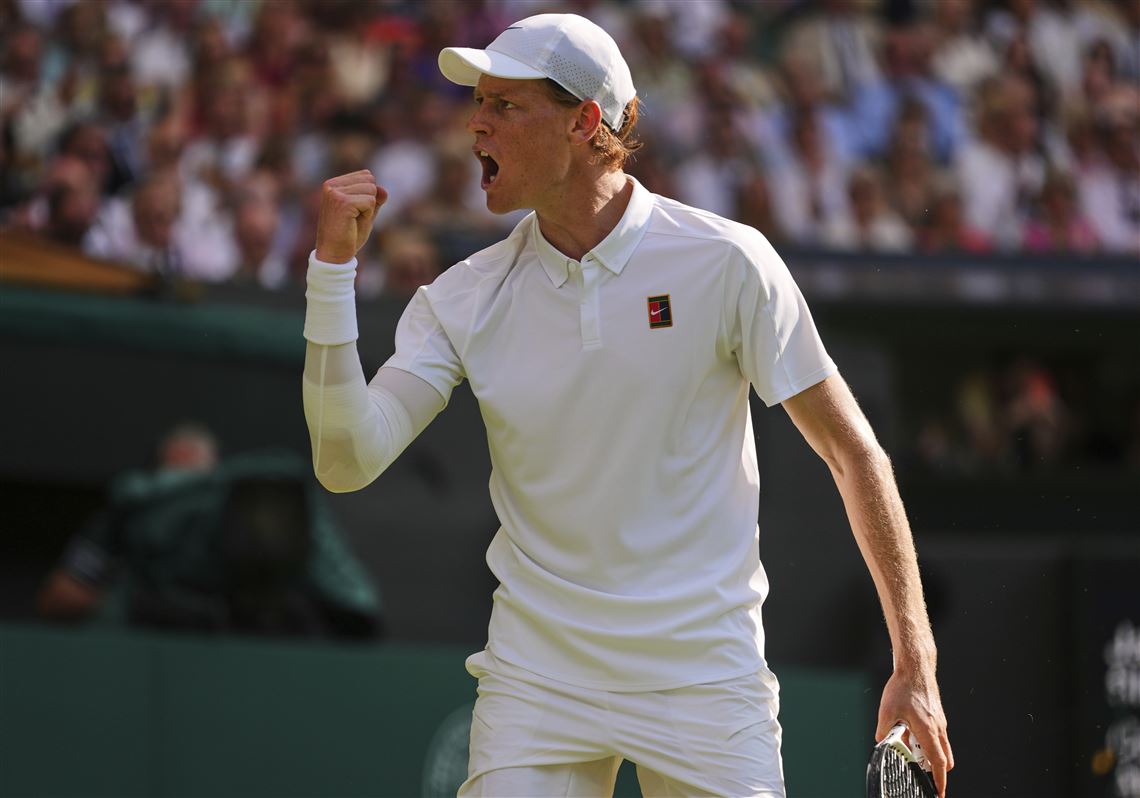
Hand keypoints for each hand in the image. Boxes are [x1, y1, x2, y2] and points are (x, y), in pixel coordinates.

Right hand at [315, 170, 387, 263]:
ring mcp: (335, 192)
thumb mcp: (365, 214)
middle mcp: (332, 185)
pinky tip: (352, 223)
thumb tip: (384, 189)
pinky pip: (370, 202)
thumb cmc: (348, 236)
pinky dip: (367, 215)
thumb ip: (375, 200)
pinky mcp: (342, 202)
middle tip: (354, 218)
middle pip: (370, 181)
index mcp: (334, 184)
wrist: (334, 254)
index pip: (366, 176)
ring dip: (368, 209)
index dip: (368, 196)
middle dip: (369, 201)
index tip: (353, 212)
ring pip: (372, 190)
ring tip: (352, 221)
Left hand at [876, 667, 953, 795]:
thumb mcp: (887, 710)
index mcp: (928, 730)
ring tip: (911, 748)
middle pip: (944, 759)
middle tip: (922, 774)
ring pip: (941, 747)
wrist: (915, 668)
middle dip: (936, 770)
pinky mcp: (937, 716)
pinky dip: (928, 741)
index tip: (938, 792)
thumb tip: (881, 741)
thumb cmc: (904, 687)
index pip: (938, 762)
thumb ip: (884, 730)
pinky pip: (937, 736)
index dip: (939, 780)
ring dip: (930, 753)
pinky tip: (911, 733)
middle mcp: (938, 728)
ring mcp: (940, 722)